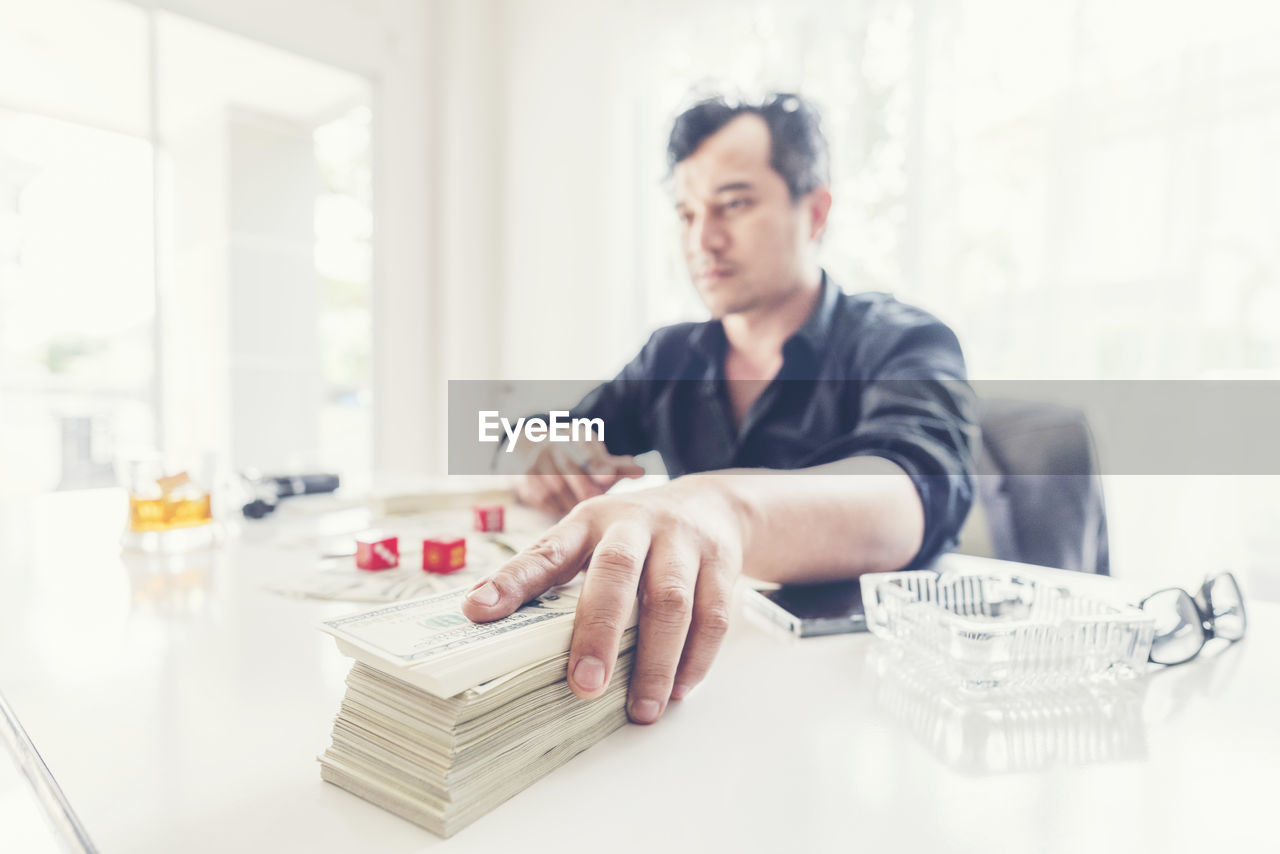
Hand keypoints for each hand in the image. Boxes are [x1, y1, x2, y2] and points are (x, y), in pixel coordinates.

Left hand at [461, 476, 743, 723]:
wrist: (710, 505)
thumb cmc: (634, 534)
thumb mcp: (588, 537)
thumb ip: (548, 573)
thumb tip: (484, 614)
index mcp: (590, 521)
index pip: (548, 549)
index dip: (513, 581)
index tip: (478, 611)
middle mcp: (636, 525)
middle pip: (617, 573)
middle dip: (599, 631)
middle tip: (584, 685)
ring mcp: (683, 542)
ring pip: (672, 602)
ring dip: (656, 661)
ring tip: (642, 709)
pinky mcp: (721, 564)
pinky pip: (713, 615)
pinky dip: (697, 658)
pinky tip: (679, 689)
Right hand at [514, 440, 644, 514]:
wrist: (534, 453)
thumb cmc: (576, 460)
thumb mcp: (596, 457)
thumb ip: (617, 466)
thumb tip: (641, 471)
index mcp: (577, 435)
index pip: (588, 447)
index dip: (599, 463)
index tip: (610, 477)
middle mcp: (555, 444)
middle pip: (574, 471)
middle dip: (587, 490)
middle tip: (598, 503)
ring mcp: (538, 461)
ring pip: (559, 490)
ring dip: (573, 502)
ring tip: (584, 510)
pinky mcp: (525, 480)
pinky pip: (546, 501)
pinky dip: (558, 508)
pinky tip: (565, 508)